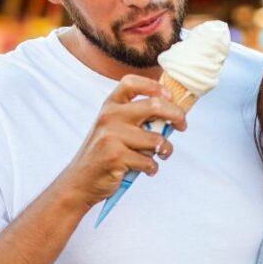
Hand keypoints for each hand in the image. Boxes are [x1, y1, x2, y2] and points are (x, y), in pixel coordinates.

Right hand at [58, 74, 186, 208]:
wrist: (80, 181)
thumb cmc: (105, 153)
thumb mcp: (114, 128)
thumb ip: (136, 118)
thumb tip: (172, 113)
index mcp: (110, 106)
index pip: (131, 82)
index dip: (155, 86)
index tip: (170, 97)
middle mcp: (109, 116)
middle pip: (155, 106)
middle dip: (176, 115)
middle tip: (182, 126)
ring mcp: (111, 136)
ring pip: (156, 139)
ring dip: (165, 150)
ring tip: (159, 155)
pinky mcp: (115, 156)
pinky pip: (149, 162)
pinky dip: (152, 168)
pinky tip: (146, 170)